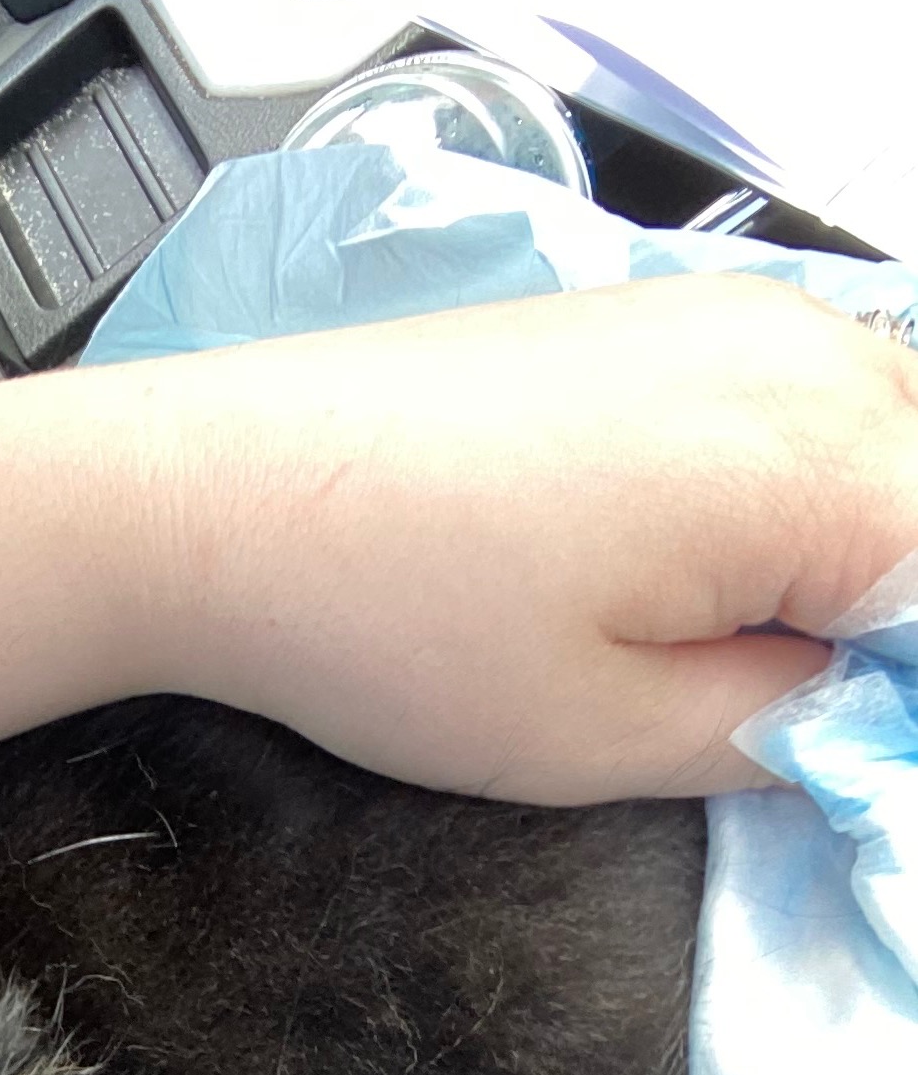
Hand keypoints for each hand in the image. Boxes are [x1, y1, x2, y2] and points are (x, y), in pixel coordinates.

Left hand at [129, 270, 917, 800]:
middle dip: (888, 622)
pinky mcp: (672, 319)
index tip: (844, 756)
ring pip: (889, 444)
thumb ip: (781, 731)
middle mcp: (804, 357)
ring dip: (856, 555)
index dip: (905, 698)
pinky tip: (707, 572)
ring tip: (739, 655)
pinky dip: (803, 489)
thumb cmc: (388, 622)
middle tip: (787, 721)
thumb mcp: (601, 741)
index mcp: (813, 466)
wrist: (225, 497)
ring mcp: (739, 318)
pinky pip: (810, 402)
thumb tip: (865, 727)